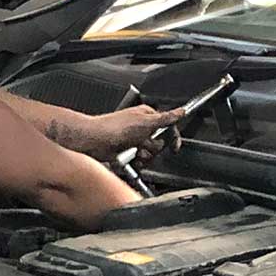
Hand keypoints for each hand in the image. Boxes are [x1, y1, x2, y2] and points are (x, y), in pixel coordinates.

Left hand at [54, 104, 183, 161]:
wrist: (94, 141)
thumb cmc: (115, 128)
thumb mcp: (146, 121)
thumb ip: (166, 118)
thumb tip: (181, 111)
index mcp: (146, 116)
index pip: (168, 126)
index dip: (172, 137)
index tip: (174, 147)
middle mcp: (140, 128)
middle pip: (159, 144)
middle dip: (154, 149)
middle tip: (144, 146)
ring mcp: (133, 141)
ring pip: (149, 154)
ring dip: (144, 157)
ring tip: (136, 154)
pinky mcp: (126, 153)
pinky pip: (139, 161)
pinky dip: (136, 163)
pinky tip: (131, 160)